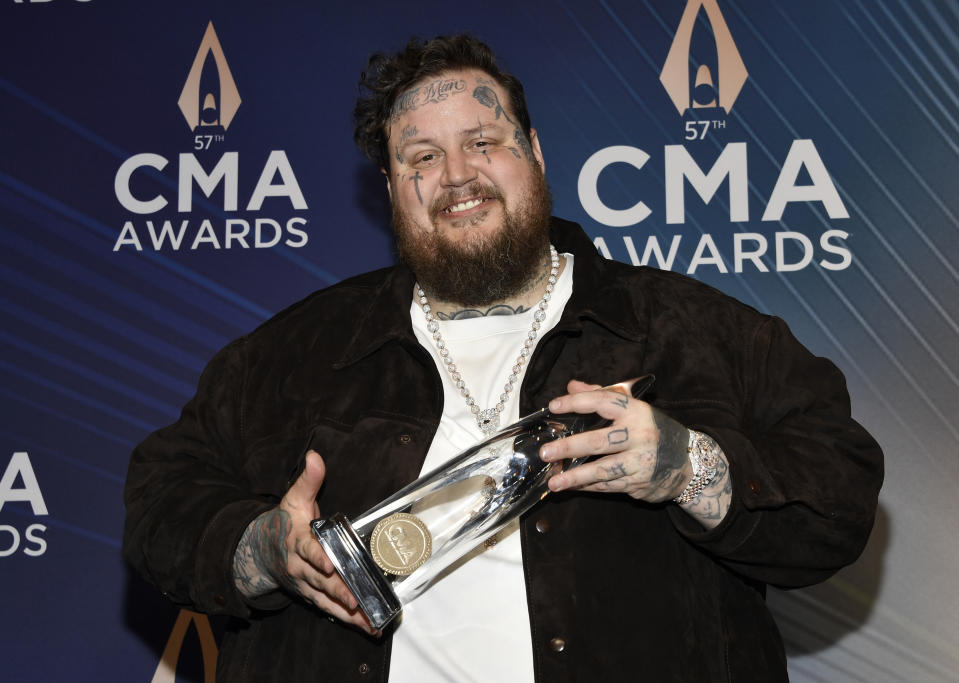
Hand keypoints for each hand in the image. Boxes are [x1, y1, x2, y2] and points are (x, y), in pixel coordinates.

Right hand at [232, 450, 377, 634]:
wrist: (261, 551)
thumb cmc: (284, 524)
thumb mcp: (294, 499)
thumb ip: (308, 480)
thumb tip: (315, 456)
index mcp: (297, 541)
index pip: (307, 549)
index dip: (318, 556)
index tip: (329, 562)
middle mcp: (299, 566)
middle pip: (319, 580)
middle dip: (337, 590)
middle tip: (354, 597)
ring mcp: (305, 584)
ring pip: (326, 599)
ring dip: (347, 611)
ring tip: (367, 620)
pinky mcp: (312, 595)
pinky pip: (330, 609)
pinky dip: (348, 619)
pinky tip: (368, 626)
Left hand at [539, 380, 691, 501]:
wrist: (688, 462)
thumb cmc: (654, 430)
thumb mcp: (634, 409)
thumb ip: (602, 396)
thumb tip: (572, 387)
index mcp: (637, 411)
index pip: (603, 401)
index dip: (576, 402)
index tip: (553, 407)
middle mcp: (639, 436)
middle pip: (598, 441)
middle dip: (569, 447)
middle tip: (546, 452)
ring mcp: (640, 462)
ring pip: (602, 470)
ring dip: (575, 477)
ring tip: (554, 481)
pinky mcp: (639, 484)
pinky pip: (608, 486)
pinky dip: (587, 487)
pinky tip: (570, 486)